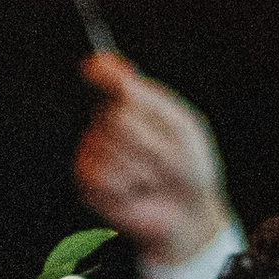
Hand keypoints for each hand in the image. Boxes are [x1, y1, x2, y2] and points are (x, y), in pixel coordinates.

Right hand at [73, 54, 236, 269]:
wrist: (189, 214)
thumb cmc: (188, 169)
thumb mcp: (179, 124)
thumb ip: (145, 95)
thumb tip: (103, 63)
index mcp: (131, 107)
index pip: (107, 77)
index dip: (102, 72)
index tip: (94, 69)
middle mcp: (108, 126)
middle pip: (118, 116)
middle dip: (151, 140)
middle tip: (166, 158)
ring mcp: (96, 154)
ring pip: (111, 146)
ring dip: (143, 167)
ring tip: (154, 178)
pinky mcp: (89, 183)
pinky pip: (101, 173)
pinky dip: (127, 184)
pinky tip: (136, 191)